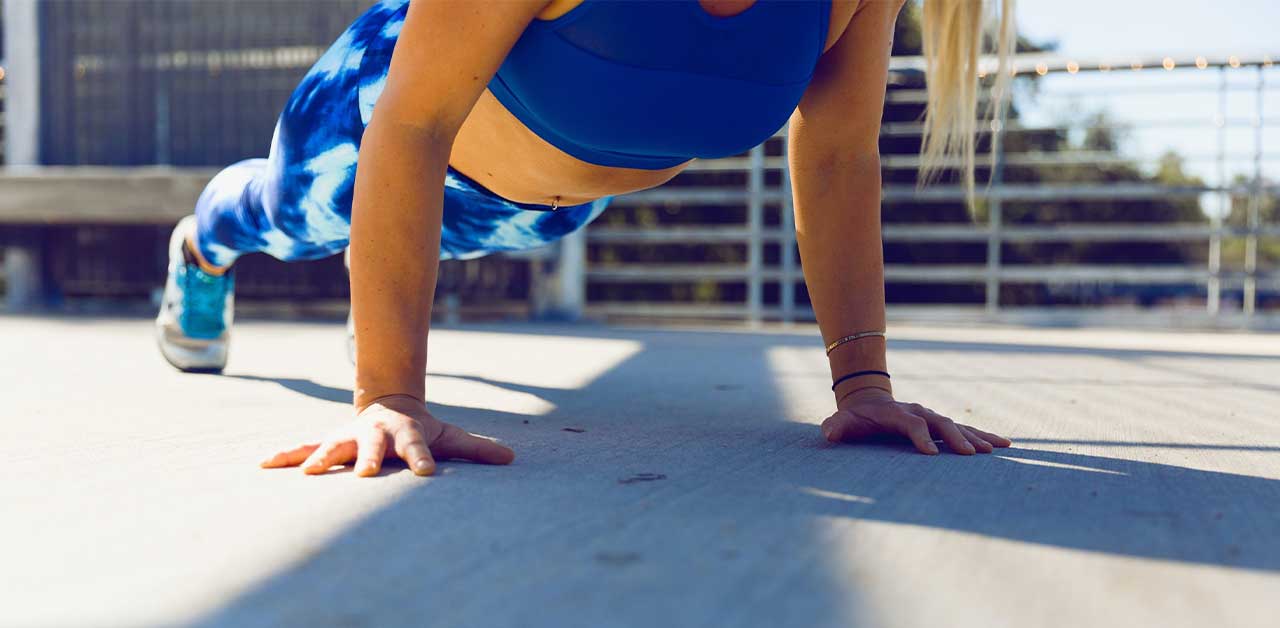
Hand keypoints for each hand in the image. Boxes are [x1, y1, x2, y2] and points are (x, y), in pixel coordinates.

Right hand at [260, 394, 514, 475]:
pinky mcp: (328, 442)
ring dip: (319, 458)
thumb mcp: (449, 436)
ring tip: (306, 473)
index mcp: (406, 434)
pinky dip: (285, 456)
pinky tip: (263, 465)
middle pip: (372, 447)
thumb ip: (476, 449)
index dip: (422, 460)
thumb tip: (511, 459)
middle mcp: (375, 435)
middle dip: (367, 459)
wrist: (388, 403)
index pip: (418, 449)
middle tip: (363, 475)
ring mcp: (349, 437)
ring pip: (332, 446)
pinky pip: (303, 448)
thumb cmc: (420, 429)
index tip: (425, 474)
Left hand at [821, 387, 1010, 454]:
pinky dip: (983, 435)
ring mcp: (931, 418)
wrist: (868, 403)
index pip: (912, 424)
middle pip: (941, 423)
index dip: (921, 438)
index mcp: (897, 414)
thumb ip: (835, 427)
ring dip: (977, 436)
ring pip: (957, 425)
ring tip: (998, 448)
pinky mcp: (940, 425)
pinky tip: (1004, 444)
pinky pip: (964, 429)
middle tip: (972, 454)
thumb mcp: (842, 422)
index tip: (932, 455)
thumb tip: (828, 433)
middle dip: (956, 438)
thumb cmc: (855, 419)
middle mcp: (918, 413)